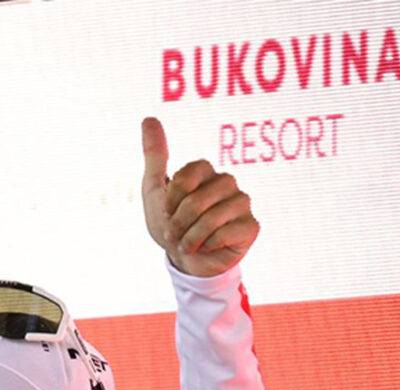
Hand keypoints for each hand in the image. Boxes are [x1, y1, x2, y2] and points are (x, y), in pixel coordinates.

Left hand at [140, 118, 257, 277]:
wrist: (185, 260)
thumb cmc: (170, 223)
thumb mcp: (154, 189)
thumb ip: (154, 155)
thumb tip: (149, 118)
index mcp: (206, 171)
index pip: (188, 175)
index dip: (172, 199)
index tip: (167, 211)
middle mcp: (227, 182)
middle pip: (199, 199)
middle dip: (179, 222)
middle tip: (174, 233)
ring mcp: (241, 203)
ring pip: (212, 218)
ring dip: (191, 237)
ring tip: (187, 243)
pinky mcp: (251, 226)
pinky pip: (226, 233)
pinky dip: (208, 245)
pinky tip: (207, 247)